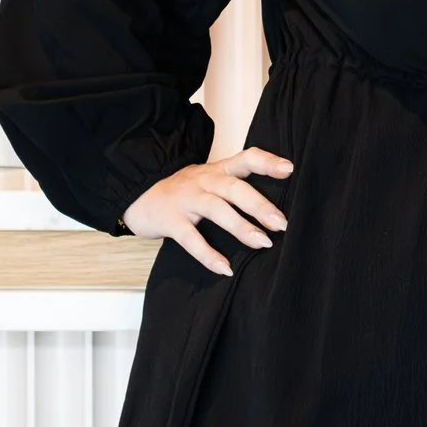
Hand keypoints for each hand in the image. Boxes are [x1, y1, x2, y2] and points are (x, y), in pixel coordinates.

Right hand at [122, 145, 292, 277]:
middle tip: (281, 223)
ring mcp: (186, 199)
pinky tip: (224, 268)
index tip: (289, 169)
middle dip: (259, 205)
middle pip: (234, 187)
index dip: (267, 162)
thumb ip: (236, 188)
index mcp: (217, 170)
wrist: (137, 196)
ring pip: (215, 209)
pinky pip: (190, 238)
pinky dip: (207, 254)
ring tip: (262, 243)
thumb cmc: (184, 193)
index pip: (245, 158)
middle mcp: (204, 181)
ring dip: (240, 226)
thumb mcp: (210, 182)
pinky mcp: (170, 220)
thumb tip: (275, 212)